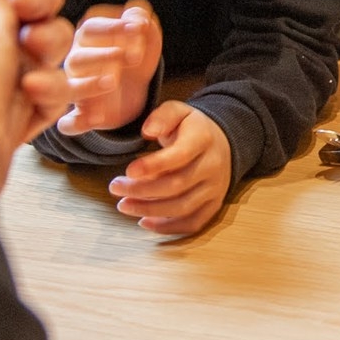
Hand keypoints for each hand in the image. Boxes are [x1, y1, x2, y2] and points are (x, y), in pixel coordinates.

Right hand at [60, 0, 161, 133]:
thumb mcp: (144, 34)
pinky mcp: (81, 115)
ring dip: (89, 84)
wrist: (132, 90)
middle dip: (105, 55)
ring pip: (69, 87)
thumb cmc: (134, 54)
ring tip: (113, 82)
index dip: (115, 27)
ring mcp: (76, 89)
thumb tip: (139, 15)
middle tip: (134, 57)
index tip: (140, 29)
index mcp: (88, 36)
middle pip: (79, 56)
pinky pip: (69, 122)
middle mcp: (75, 60)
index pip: (92, 26)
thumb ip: (141, 19)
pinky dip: (75, 123)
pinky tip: (90, 120)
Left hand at [110, 101, 232, 235]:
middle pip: (177, 185)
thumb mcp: (179, 112)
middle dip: (141, 191)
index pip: (180, 156)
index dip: (153, 166)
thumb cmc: (192, 129)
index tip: (128, 170)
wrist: (224, 142)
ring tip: (124, 205)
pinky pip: (193, 223)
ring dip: (149, 210)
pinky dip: (168, 228)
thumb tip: (148, 131)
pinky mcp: (214, 204)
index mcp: (203, 140)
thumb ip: (162, 116)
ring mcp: (215, 188)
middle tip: (115, 188)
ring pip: (182, 207)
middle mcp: (213, 166)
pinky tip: (145, 222)